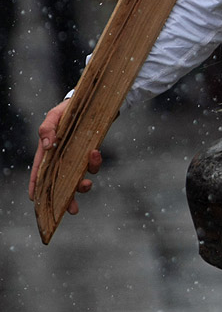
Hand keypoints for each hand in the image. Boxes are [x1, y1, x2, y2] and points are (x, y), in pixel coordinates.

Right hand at [28, 99, 101, 214]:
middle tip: (72, 209)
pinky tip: (95, 154)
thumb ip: (47, 128)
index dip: (36, 187)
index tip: (36, 202)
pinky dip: (94, 163)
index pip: (39, 172)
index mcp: (49, 151)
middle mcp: (62, 157)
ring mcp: (77, 156)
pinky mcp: (90, 152)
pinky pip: (92, 165)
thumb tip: (46, 145)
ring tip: (86, 183)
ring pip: (78, 178)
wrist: (93, 102)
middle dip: (66, 199)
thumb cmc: (68, 109)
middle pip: (60, 183)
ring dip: (82, 185)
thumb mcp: (55, 115)